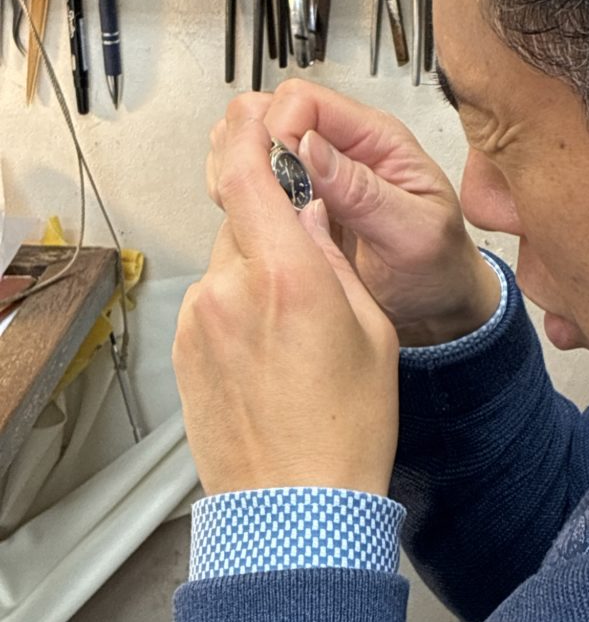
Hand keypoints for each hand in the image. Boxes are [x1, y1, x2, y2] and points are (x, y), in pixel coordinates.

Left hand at [175, 101, 399, 496]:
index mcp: (288, 276)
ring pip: (227, 263)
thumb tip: (306, 214)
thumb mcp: (369, 329)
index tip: (254, 112)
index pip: (249, 172)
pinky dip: (238, 306)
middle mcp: (231, 289)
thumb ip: (331, 259)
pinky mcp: (185, 348)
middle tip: (306, 260)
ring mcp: (199, 320)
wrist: (294, 510)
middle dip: (271, 223)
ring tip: (293, 331)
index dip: (249, 131)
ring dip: (256, 271)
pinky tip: (269, 352)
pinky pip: (212, 301)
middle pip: (240, 217)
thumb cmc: (344, 430)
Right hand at [207, 80, 500, 345]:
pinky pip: (256, 182)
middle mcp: (342, 147)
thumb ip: (364, 191)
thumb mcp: (414, 234)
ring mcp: (317, 174)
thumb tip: (310, 147)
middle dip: (252, 150)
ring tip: (256, 214)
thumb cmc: (439, 267)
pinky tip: (257, 225)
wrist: (439, 304)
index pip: (305, 101)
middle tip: (259, 198)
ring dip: (243, 173)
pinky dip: (243, 197)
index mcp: (377, 139)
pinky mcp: (300, 201)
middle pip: (269, 113)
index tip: (275, 176)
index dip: (279, 131)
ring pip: (254, 144)